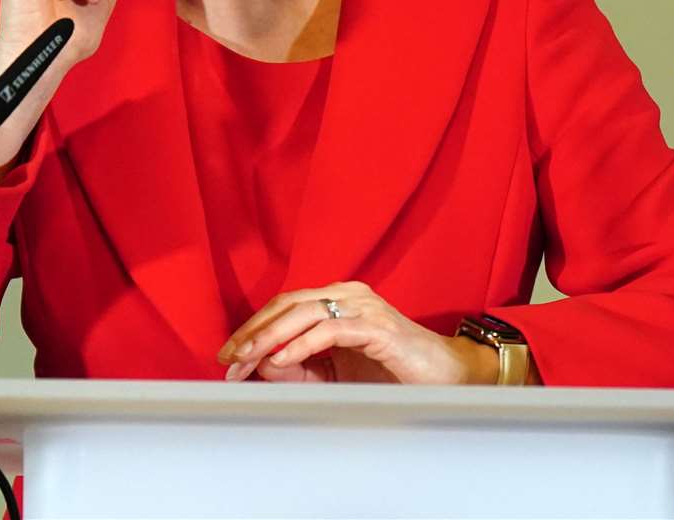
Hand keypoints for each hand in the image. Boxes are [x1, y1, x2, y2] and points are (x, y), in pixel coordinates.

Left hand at [215, 281, 492, 384]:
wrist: (447, 378)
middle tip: (227, 358)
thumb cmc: (393, 373)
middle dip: (253, 331)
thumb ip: (301, 368)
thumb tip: (261, 364)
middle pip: (287, 303)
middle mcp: (347, 294)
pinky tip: (281, 360)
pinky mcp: (377, 327)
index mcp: (336, 300)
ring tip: (246, 359)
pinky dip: (301, 344)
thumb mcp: (336, 374)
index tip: (227, 358)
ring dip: (269, 337)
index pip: (283, 307)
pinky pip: (330, 330)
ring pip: (304, 312)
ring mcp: (363, 306)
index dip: (252, 329)